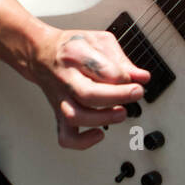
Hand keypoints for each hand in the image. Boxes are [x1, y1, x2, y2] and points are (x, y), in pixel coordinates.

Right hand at [30, 26, 149, 149]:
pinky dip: (82, 142)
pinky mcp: (59, 114)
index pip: (103, 69)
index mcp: (76, 54)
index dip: (125, 77)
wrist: (41, 53)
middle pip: (88, 94)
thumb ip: (122, 61)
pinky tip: (99, 134)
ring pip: (76, 116)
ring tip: (121, 113)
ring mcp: (61, 98)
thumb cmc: (72, 47)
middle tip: (136, 93)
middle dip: (118, 96)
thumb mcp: (99, 42)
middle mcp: (65, 78)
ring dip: (103, 118)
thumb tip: (142, 77)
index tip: (136, 78)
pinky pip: (66, 136)